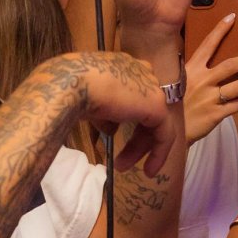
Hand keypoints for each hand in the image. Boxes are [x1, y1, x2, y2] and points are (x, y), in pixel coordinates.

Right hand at [68, 50, 175, 175]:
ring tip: (123, 168)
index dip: (125, 119)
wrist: (73, 82)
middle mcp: (141, 73)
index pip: (133, 95)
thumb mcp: (89, 103)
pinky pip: (164, 132)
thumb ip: (105, 115)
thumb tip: (112, 129)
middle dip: (134, 139)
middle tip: (120, 162)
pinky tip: (149, 170)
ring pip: (154, 122)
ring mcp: (151, 88)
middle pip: (145, 111)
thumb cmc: (72, 88)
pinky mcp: (158, 105)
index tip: (114, 137)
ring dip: (140, 148)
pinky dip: (159, 152)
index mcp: (124, 68)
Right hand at [184, 15, 237, 144]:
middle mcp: (202, 81)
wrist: (170, 131)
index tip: (232, 18)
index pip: (208, 44)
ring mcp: (209, 98)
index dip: (221, 30)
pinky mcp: (216, 114)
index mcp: (191, 70)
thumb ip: (189, 70)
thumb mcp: (176, 82)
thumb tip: (200, 59)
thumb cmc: (174, 105)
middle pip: (230, 65)